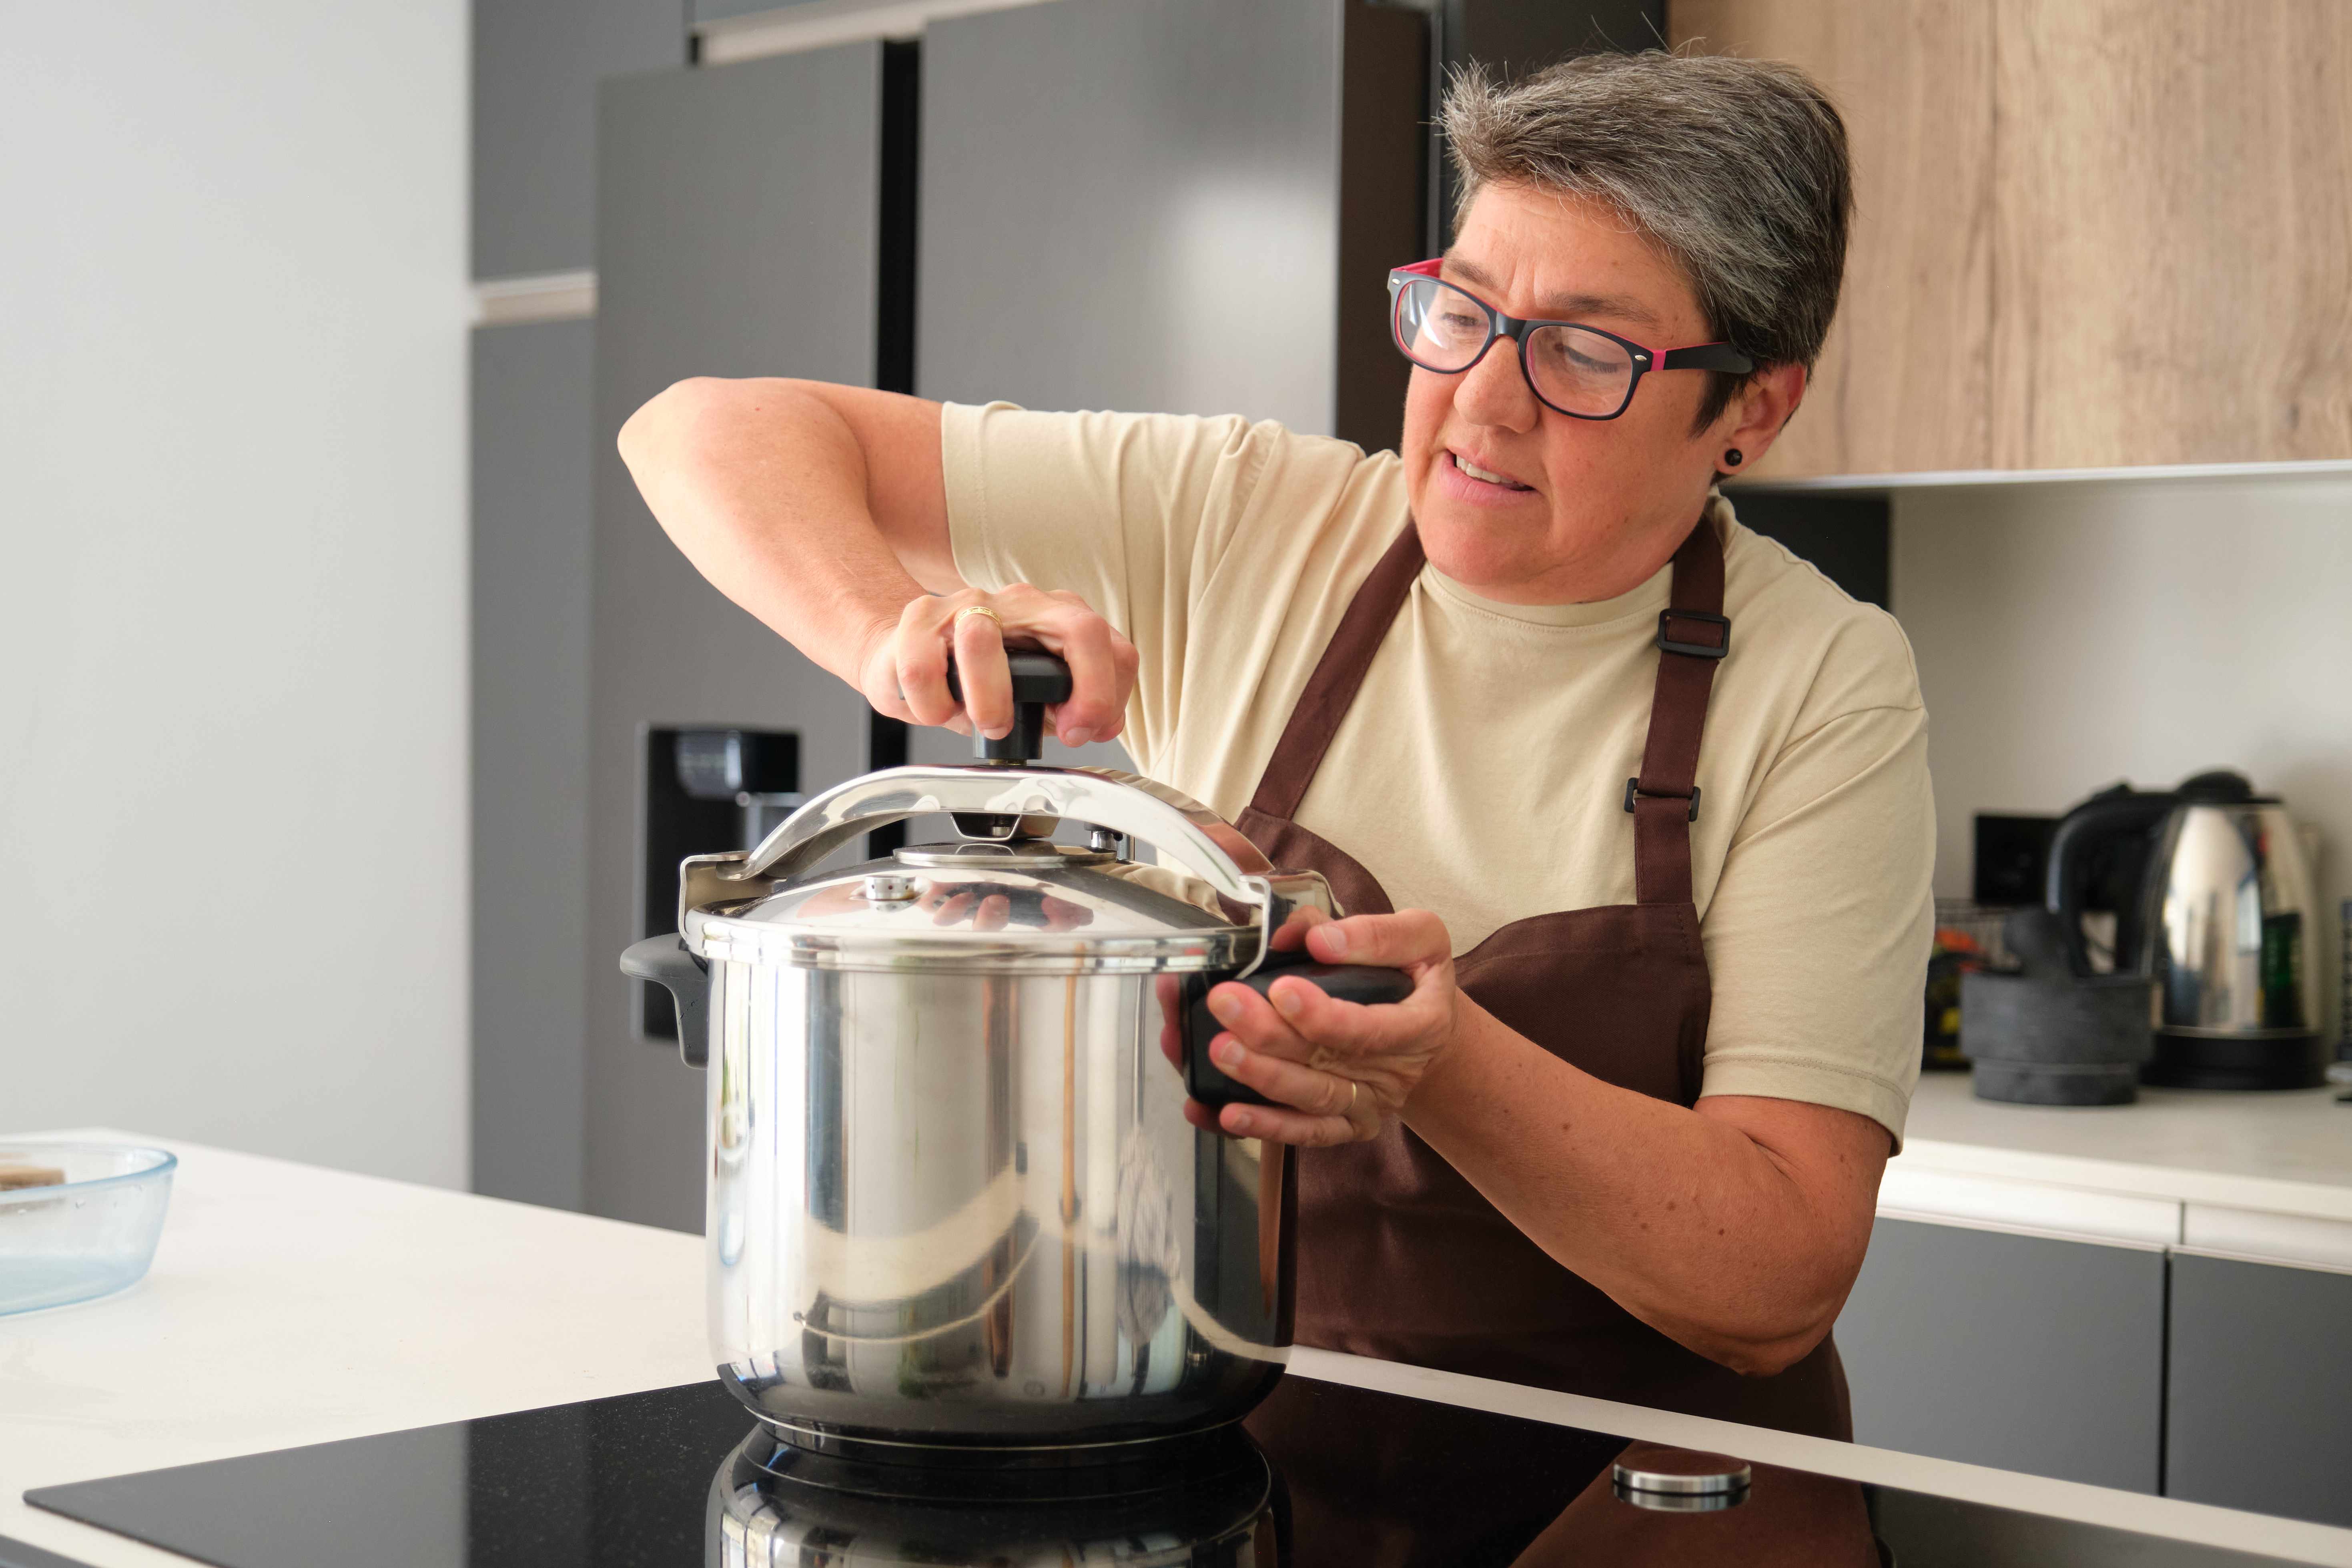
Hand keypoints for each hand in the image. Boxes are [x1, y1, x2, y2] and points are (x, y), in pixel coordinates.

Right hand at [856, 584, 1137, 746]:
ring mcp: (968, 605)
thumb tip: (1102, 724)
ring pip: (983, 639)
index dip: (1107, 693)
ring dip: (989, 699)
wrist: (914, 661)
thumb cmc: (979, 680)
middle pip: (1077, 628)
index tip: (1085, 729)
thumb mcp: (1036, 695)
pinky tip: (938, 711)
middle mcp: (1020, 603)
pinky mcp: (918, 620)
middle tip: (1062, 730)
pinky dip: (932, 705)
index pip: (1108, 642)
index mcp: (1057, 617)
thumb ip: (1073, 706)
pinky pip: (922, 667)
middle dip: (1082, 690)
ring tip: (987, 723)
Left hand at [1181, 909, 1459, 1146]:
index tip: (1281, 989)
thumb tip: (1316, 938)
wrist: (1427, 1026)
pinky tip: (1221, 1111)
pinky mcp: (1343, 1125)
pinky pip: (1300, 1133)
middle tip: (1226, 1004)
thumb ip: (1372, 933)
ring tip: (1218, 1050)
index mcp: (1420, 1025)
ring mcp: (1367, 1106)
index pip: (1371, 1029)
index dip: (1324, 1016)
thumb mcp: (1418, 938)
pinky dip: (1259, 1125)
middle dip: (1271, 1037)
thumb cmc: (1417, 976)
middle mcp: (1394, 1075)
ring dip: (1259, 1077)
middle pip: (1328, 1066)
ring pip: (1310, 1101)